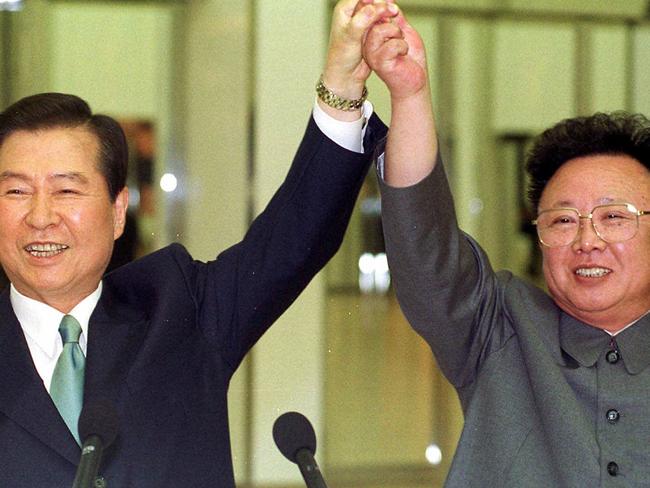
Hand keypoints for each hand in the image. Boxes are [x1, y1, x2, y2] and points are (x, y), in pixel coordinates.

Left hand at [321, 0, 398, 118]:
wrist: (346, 76)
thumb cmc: (343, 57)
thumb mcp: (351, 36)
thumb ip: (363, 19)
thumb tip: (375, 6)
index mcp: (344, 9)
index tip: (387, 4)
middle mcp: (352, 13)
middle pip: (372, 0)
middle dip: (383, 3)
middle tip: (393, 11)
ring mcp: (361, 21)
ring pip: (378, 10)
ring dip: (387, 11)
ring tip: (395, 15)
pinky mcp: (369, 31)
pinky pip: (381, 20)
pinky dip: (388, 20)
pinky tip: (394, 24)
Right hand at [362, 8, 427, 100]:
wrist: (414, 82)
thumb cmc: (409, 59)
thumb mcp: (403, 31)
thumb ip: (395, 17)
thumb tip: (389, 0)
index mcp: (371, 35)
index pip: (369, 14)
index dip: (380, 5)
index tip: (395, 10)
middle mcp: (368, 44)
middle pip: (371, 19)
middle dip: (389, 15)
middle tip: (400, 26)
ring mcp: (372, 54)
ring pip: (379, 30)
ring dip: (397, 33)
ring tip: (402, 43)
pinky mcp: (379, 63)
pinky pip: (391, 44)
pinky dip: (402, 46)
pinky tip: (403, 54)